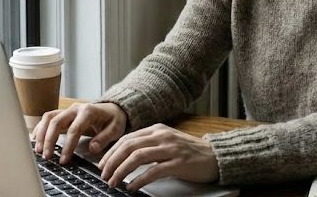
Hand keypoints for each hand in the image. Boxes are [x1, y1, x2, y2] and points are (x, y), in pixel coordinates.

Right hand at [32, 102, 126, 164]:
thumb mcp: (115, 129)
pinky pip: (48, 118)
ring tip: (38, 150)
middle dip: (49, 140)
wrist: (112, 109)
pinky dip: (40, 128)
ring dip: (42, 134)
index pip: (74, 129)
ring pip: (49, 118)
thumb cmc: (113, 120)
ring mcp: (68, 110)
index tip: (63, 160)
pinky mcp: (63, 114)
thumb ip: (104, 138)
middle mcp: (75, 109)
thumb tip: (92, 148)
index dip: (67, 145)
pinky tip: (36, 139)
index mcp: (88, 111)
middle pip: (56, 121)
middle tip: (46, 156)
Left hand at [98, 123, 219, 190]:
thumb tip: (123, 155)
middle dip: (112, 161)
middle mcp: (162, 136)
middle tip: (104, 175)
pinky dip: (139, 179)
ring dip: (121, 170)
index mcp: (157, 129)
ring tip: (113, 182)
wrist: (214, 156)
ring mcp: (171, 148)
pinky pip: (153, 171)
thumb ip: (148, 144)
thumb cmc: (189, 152)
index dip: (111, 152)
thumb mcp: (166, 142)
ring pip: (137, 157)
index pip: (127, 138)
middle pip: (128, 146)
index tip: (102, 164)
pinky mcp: (178, 163)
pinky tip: (131, 186)